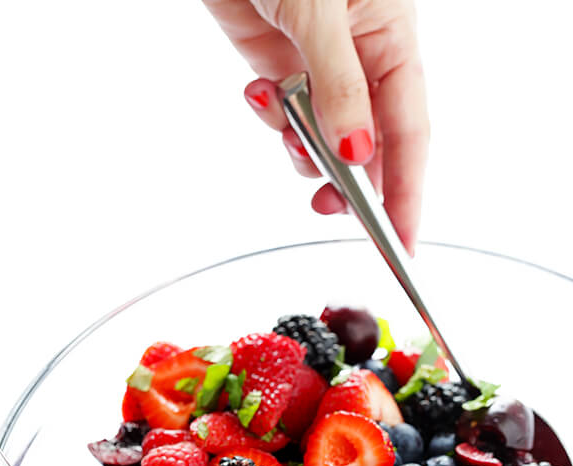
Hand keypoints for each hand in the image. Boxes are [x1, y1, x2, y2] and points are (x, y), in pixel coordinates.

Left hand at [204, 0, 428, 254]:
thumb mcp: (318, 11)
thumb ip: (338, 86)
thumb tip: (355, 154)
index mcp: (391, 40)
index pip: (409, 135)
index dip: (407, 192)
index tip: (402, 241)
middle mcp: (360, 59)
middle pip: (368, 146)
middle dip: (349, 184)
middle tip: (327, 210)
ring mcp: (318, 68)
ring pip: (323, 140)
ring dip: (302, 152)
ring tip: (286, 132)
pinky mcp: (279, 69)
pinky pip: (285, 119)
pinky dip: (271, 122)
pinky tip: (258, 94)